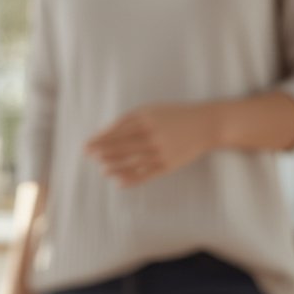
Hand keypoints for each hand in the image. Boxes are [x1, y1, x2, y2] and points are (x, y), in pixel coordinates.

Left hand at [85, 102, 218, 186]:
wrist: (206, 125)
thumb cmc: (174, 116)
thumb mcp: (152, 111)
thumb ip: (129, 120)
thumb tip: (104, 133)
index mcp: (147, 120)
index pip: (118, 131)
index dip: (101, 139)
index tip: (87, 146)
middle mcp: (153, 135)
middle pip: (122, 146)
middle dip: (103, 152)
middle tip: (88, 156)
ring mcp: (161, 152)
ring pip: (132, 161)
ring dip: (115, 167)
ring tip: (102, 170)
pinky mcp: (168, 165)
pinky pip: (146, 174)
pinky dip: (131, 179)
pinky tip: (118, 182)